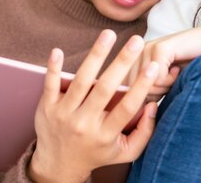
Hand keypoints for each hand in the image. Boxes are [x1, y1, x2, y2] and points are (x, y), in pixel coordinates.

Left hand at [28, 30, 159, 182]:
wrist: (59, 165)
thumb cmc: (96, 153)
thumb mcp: (124, 152)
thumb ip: (144, 132)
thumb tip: (153, 105)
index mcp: (106, 134)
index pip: (127, 107)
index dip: (142, 86)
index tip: (153, 66)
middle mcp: (85, 123)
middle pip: (105, 89)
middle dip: (123, 62)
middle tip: (137, 40)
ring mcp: (64, 114)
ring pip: (81, 81)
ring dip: (96, 55)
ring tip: (108, 35)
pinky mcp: (47, 107)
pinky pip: (50, 85)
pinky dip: (53, 68)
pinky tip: (58, 51)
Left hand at [128, 24, 200, 96]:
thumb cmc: (185, 70)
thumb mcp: (161, 84)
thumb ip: (145, 93)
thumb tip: (132, 115)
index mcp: (132, 60)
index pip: (122, 89)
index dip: (140, 99)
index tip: (158, 93)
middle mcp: (136, 52)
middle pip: (133, 89)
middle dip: (153, 93)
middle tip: (169, 82)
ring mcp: (146, 48)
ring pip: (146, 84)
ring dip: (164, 87)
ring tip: (174, 75)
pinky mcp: (160, 47)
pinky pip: (158, 78)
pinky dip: (171, 80)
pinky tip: (178, 69)